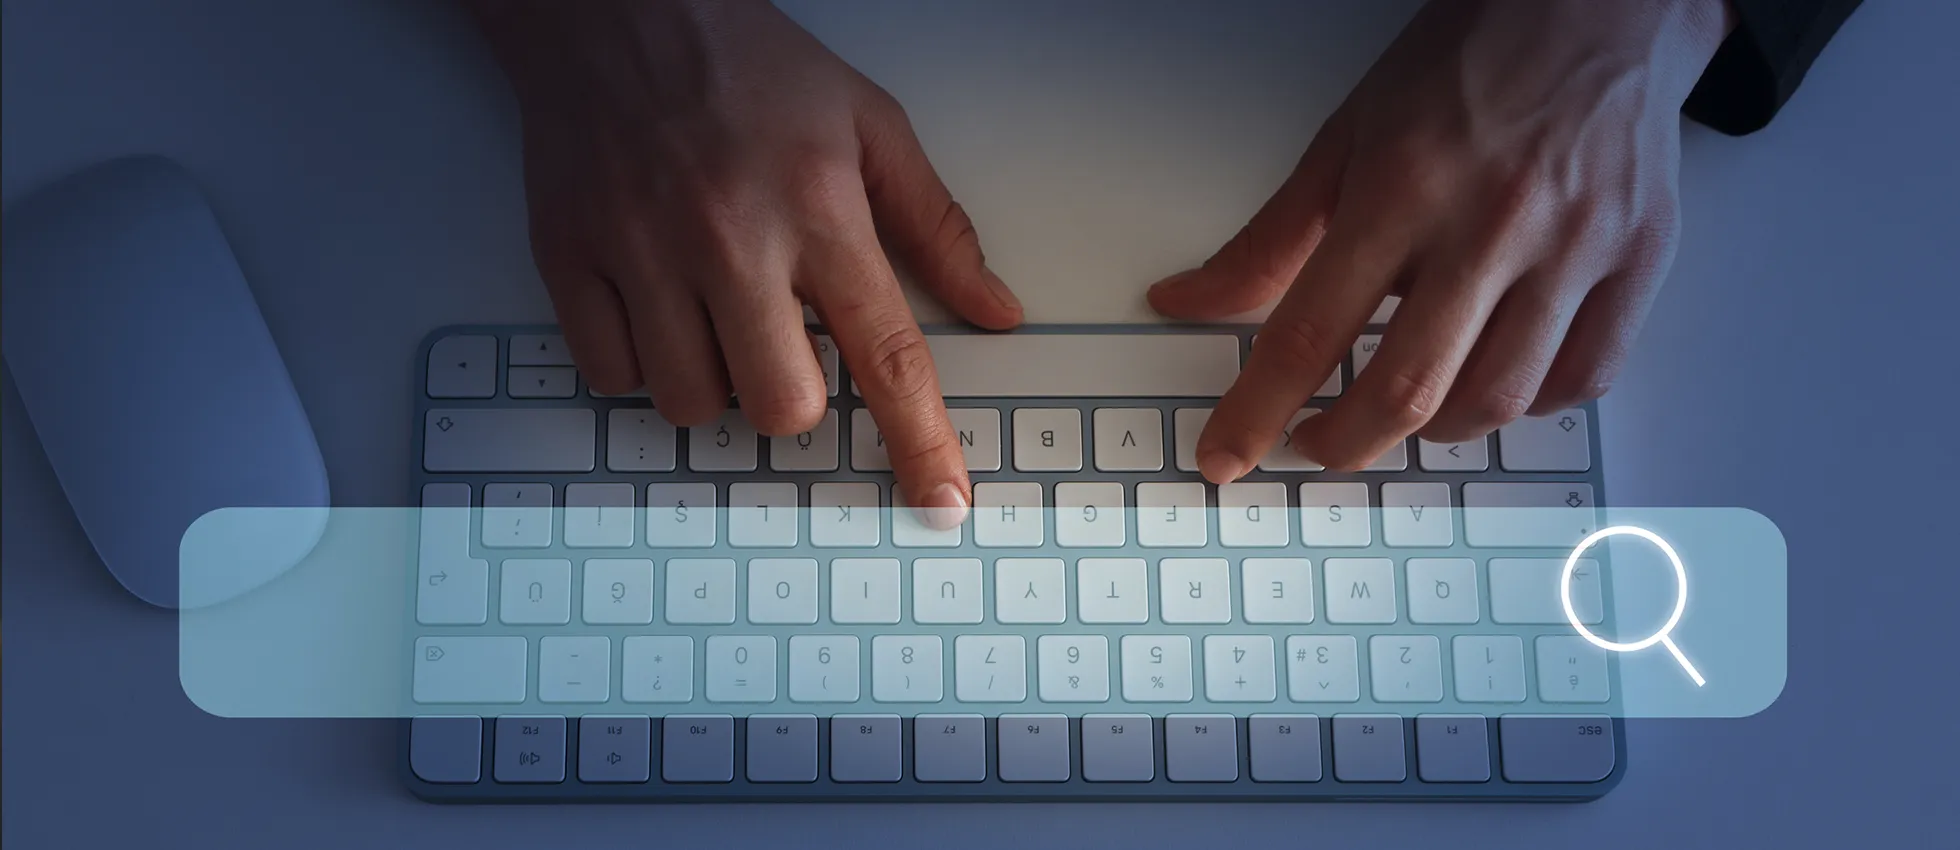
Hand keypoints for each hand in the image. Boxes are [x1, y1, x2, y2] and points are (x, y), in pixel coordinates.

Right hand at [467, 0, 1021, 524]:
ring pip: (691, 404)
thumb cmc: (749, 67)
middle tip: (782, 338)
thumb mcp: (868, 124)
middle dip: (793, 397)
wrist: (616, 10)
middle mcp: (731, 236)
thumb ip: (936, 226)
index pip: (886, 354)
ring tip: (714, 309)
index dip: (921, 442)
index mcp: (819, 207)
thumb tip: (996, 311)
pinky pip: (612, 375)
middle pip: (781, 406)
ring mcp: (641, 251)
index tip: (943, 502)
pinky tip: (656, 303)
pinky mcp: (568, 257)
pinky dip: (640, 361)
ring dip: (714, 381)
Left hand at [1149, 0, 1734, 480]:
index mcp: (1404, 186)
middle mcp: (1493, 222)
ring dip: (1435, 430)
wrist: (1600, 6)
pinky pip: (1584, 379)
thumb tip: (1191, 303)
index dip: (1258, 411)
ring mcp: (1575, 247)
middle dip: (1345, 442)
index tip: (1228, 455)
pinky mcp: (1640, 260)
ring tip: (1403, 408)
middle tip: (1317, 444)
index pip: (1311, 333)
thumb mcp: (1347, 137)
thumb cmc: (1469, 64)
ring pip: (1499, 399)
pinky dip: (1531, 405)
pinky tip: (1494, 382)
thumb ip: (1270, 238)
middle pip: (1407, 389)